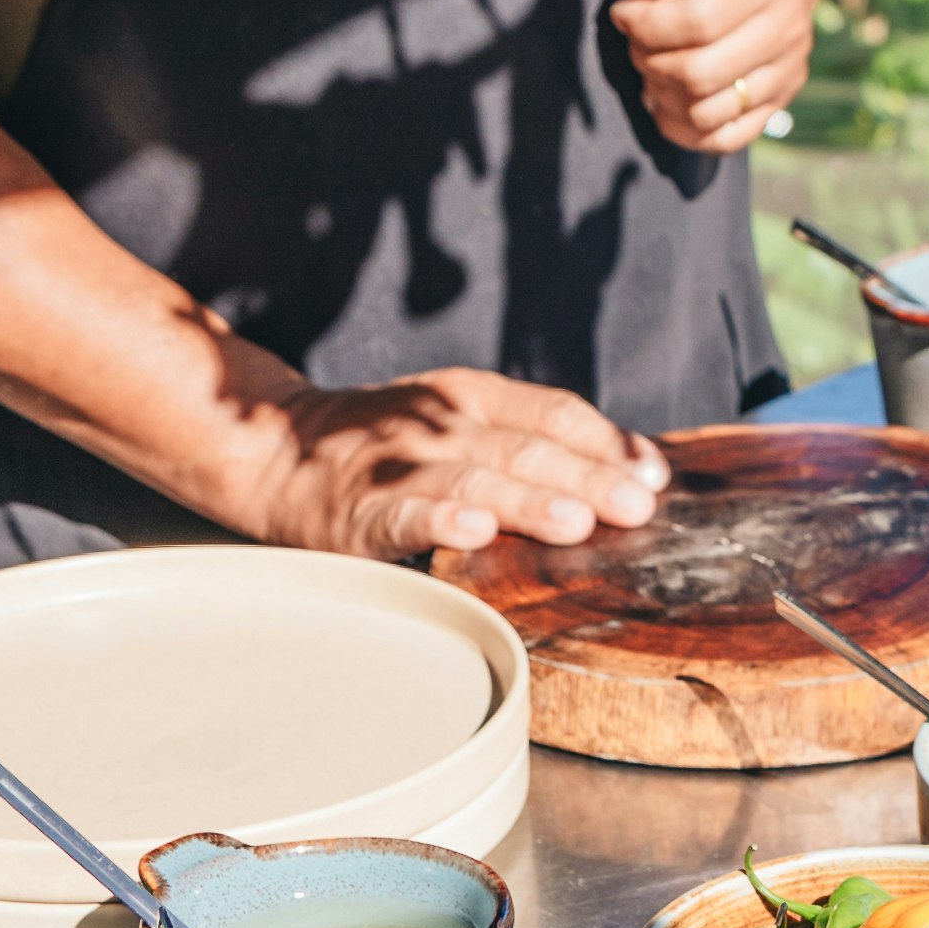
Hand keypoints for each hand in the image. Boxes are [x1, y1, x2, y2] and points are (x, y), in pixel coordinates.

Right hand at [279, 368, 673, 553]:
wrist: (274, 449)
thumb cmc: (382, 444)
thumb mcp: (454, 418)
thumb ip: (526, 437)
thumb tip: (623, 469)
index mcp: (469, 397)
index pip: (553, 412)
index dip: (607, 441)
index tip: (654, 475)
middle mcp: (440, 424)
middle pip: (527, 448)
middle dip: (589, 478)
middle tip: (639, 506)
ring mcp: (400, 465)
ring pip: (476, 477)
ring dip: (530, 499)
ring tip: (576, 522)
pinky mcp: (360, 509)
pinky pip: (404, 513)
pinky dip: (441, 518)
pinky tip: (474, 530)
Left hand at [613, 0, 868, 155]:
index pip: (695, 23)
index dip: (644, 24)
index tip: (623, 9)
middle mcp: (785, 27)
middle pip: (699, 74)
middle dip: (648, 60)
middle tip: (634, 36)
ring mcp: (788, 66)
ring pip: (709, 113)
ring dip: (663, 95)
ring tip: (651, 63)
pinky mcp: (783, 94)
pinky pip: (731, 136)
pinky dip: (688, 130)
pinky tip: (667, 100)